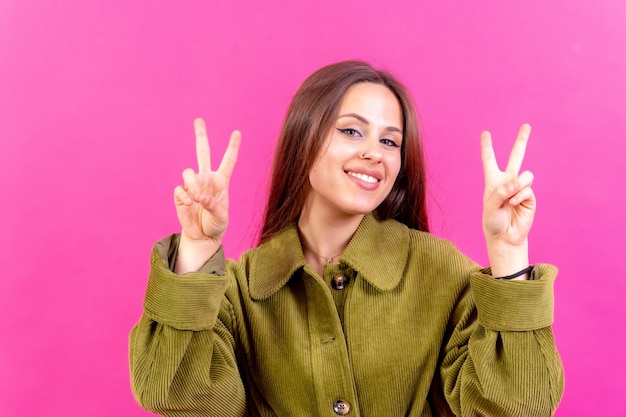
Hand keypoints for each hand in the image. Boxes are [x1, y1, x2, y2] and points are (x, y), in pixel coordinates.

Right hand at [173, 118, 240, 257]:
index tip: (237, 132)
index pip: (228, 161)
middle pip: (203, 152)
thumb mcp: (221, 217)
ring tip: (196, 198)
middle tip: (198, 120)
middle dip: (201, 136)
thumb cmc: (216, 225)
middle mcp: (207, 179)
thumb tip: (199, 196)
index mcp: (221, 181)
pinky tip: (188, 205)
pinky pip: (180, 189)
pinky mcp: (180, 194)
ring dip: (192, 184)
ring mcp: (192, 185)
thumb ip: (213, 205)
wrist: (202, 236)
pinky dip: (185, 197)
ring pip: (188, 172)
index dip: (232, 147)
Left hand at [480, 124, 534, 275]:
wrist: (505, 236)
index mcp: (493, 181)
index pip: (489, 160)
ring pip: (525, 174)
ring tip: (510, 199)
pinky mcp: (530, 196)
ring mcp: (520, 188)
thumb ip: (501, 192)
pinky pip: (527, 188)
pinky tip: (515, 205)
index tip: (485, 133)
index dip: (487, 147)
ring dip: (517, 185)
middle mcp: (507, 181)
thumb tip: (515, 182)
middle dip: (522, 141)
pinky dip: (520, 196)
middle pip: (516, 156)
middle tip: (526, 125)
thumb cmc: (493, 222)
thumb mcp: (490, 206)